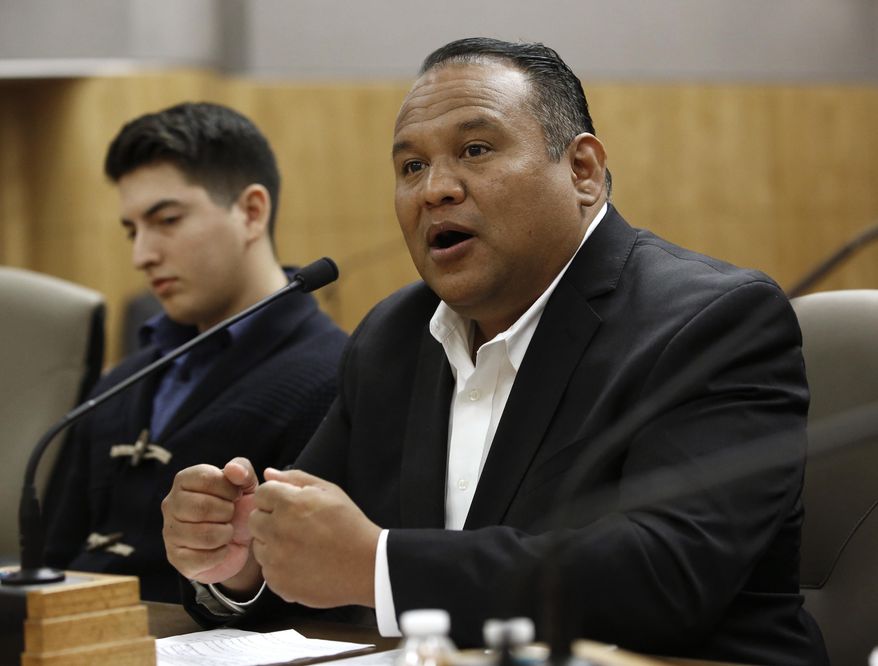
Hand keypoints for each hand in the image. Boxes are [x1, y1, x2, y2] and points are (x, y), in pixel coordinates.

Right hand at [161, 457, 262, 591]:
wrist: (238, 542)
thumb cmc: (238, 506)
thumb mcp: (245, 484)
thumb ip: (242, 470)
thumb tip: (233, 470)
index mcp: (184, 480)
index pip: (206, 479)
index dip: (229, 489)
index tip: (236, 495)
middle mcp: (171, 504)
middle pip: (202, 508)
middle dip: (227, 512)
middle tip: (231, 515)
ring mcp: (170, 532)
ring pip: (203, 535)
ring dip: (225, 534)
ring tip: (227, 531)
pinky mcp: (175, 557)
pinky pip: (201, 558)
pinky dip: (220, 554)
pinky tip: (222, 548)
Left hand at [250, 468, 381, 608]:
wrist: (366, 566)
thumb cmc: (350, 525)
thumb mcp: (329, 491)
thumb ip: (296, 479)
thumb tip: (269, 474)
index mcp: (290, 504)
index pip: (261, 493)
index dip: (275, 497)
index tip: (291, 506)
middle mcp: (278, 530)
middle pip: (254, 519)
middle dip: (270, 519)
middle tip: (295, 526)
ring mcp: (276, 559)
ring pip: (258, 546)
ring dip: (273, 543)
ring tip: (301, 546)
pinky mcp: (278, 582)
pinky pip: (267, 569)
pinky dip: (280, 566)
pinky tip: (302, 563)